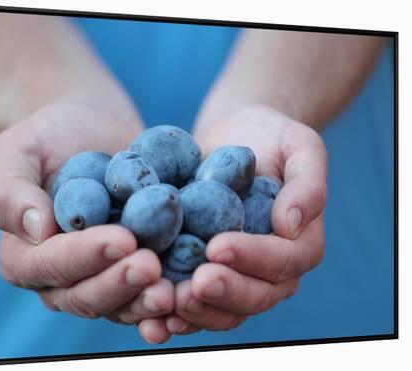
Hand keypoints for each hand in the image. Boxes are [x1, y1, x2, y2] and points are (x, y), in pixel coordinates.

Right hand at [0, 102, 173, 325]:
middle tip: (153, 266)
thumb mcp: (17, 150)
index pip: (50, 264)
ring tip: (175, 291)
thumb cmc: (48, 137)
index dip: (84, 256)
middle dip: (120, 283)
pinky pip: (149, 293)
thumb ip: (8, 191)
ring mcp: (100, 279)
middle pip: (86, 295)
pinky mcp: (133, 272)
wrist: (91, 132)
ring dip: (146, 301)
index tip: (122, 239)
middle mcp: (61, 279)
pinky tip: (193, 290)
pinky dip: (170, 299)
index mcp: (24, 256)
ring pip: (121, 305)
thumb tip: (35, 230)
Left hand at [139, 104, 326, 339]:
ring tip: (167, 304)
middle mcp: (270, 271)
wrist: (232, 140)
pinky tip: (151, 320)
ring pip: (223, 311)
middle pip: (255, 297)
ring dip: (197, 314)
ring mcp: (236, 278)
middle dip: (224, 293)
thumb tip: (293, 224)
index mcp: (299, 244)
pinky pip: (193, 305)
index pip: (283, 261)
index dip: (253, 258)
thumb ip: (307, 183)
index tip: (218, 246)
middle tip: (192, 285)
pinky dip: (173, 317)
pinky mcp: (203, 277)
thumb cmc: (269, 138)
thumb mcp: (299, 146)